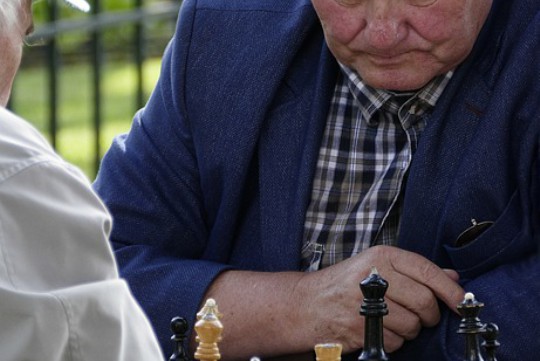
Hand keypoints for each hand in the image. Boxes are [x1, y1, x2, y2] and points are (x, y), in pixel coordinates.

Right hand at [293, 245, 463, 353]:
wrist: (306, 304)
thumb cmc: (344, 284)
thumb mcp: (377, 266)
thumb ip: (414, 271)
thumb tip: (452, 277)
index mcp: (381, 256)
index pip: (426, 271)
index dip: (450, 291)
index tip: (461, 303)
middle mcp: (374, 276)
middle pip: (424, 302)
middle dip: (428, 315)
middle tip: (418, 315)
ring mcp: (365, 303)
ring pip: (412, 326)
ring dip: (408, 330)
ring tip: (390, 320)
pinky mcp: (359, 328)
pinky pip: (394, 342)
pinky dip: (392, 341)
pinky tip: (377, 330)